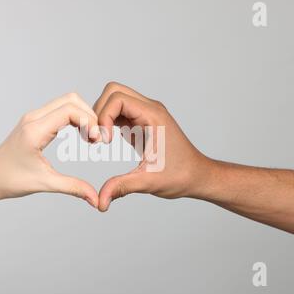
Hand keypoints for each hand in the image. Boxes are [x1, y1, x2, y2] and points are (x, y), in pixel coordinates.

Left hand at [0, 93, 99, 206]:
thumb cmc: (9, 180)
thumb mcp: (44, 184)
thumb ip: (73, 188)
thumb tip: (96, 198)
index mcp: (35, 131)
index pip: (69, 110)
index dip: (88, 121)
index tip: (97, 140)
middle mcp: (33, 118)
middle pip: (71, 100)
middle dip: (89, 116)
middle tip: (97, 138)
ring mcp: (33, 117)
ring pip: (66, 102)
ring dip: (83, 115)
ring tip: (90, 137)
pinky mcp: (34, 121)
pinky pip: (60, 109)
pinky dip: (75, 117)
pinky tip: (80, 134)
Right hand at [94, 82, 213, 210]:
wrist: (197, 176)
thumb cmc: (180, 175)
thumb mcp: (149, 181)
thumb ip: (122, 187)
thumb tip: (100, 202)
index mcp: (153, 116)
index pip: (117, 98)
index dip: (103, 116)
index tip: (103, 140)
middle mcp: (149, 109)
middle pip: (113, 91)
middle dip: (98, 111)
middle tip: (96, 137)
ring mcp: (145, 114)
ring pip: (114, 99)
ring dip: (102, 115)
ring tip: (99, 139)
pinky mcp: (141, 122)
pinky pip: (119, 111)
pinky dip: (108, 121)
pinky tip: (106, 140)